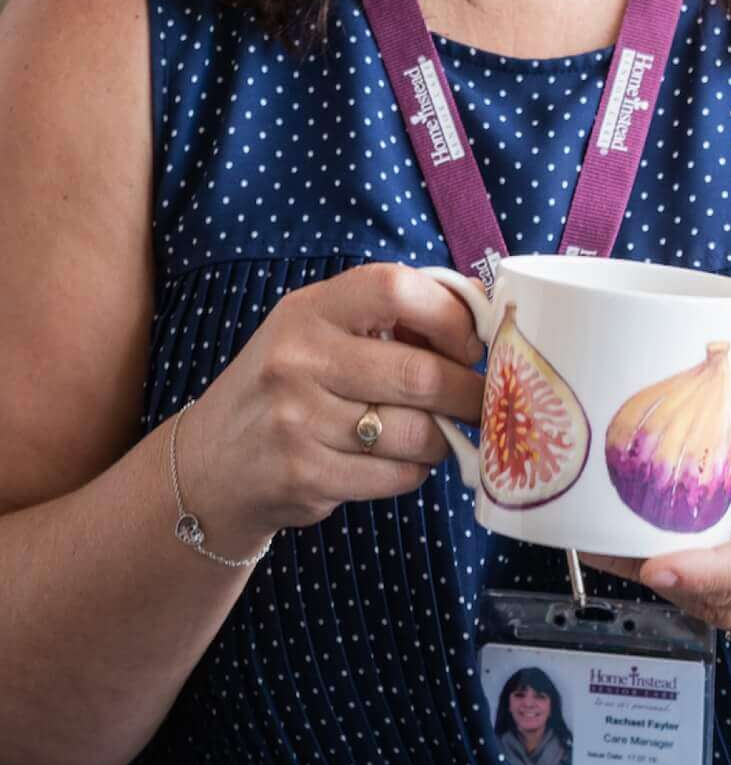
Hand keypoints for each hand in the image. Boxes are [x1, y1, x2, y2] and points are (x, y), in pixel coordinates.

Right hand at [176, 263, 484, 556]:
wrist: (209, 464)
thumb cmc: (290, 387)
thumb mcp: (322, 333)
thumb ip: (394, 318)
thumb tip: (486, 312)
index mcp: (309, 310)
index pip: (396, 289)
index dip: (450, 316)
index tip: (469, 345)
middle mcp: (296, 359)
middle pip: (420, 374)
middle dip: (468, 393)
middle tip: (483, 402)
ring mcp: (296, 420)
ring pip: (417, 433)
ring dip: (443, 439)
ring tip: (436, 434)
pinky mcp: (303, 475)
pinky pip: (397, 475)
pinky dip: (414, 471)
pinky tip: (399, 461)